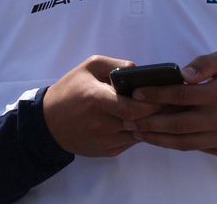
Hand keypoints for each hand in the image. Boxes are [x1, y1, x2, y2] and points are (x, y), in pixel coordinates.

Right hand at [42, 55, 167, 157]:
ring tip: (158, 110)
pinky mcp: (106, 152)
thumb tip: (140, 71)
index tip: (161, 93)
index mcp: (96, 99)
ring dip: (150, 123)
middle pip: (140, 122)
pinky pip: (131, 142)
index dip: (152, 103)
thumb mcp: (89, 67)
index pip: (133, 108)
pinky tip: (139, 120)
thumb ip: (116, 64)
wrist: (48, 122)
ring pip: (139, 134)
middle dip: (157, 112)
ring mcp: (104, 141)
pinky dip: (138, 131)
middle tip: (168, 102)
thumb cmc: (70, 90)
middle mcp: (101, 124)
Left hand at [126, 51, 216, 155]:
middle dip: (149, 122)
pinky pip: (194, 148)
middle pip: (177, 123)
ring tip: (137, 131)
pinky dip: (174, 144)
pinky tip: (159, 138)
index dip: (156, 95)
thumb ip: (204, 64)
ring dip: (157, 138)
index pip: (181, 96)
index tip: (136, 93)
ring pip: (183, 141)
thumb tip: (183, 74)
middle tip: (128, 118)